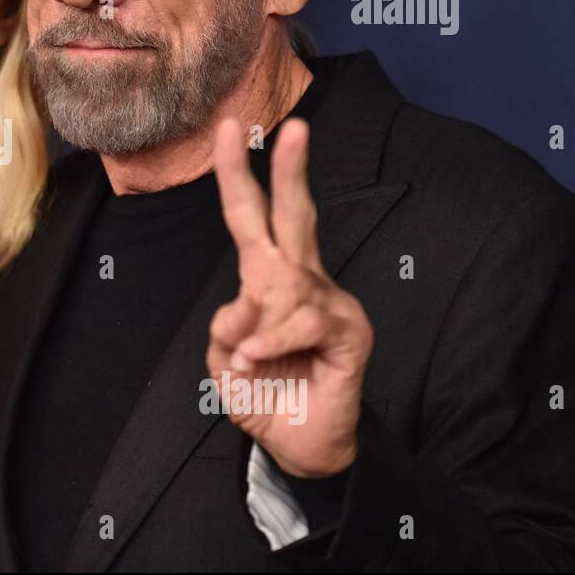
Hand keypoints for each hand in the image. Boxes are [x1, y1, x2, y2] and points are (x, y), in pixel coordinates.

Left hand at [206, 116, 372, 477]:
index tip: (227, 130)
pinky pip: (304, 320)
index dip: (238, 176)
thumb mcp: (223, 363)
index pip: (253, 218)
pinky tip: (256, 359)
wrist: (299, 447)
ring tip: (245, 358)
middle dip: (290, 170)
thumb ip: (223, 330)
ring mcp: (331, 303)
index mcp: (269, 279)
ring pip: (287, 283)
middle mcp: (303, 281)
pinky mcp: (351, 332)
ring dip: (256, 322)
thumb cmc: (263, 397)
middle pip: (297, 215)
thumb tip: (238, 305)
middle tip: (293, 126)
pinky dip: (271, 341)